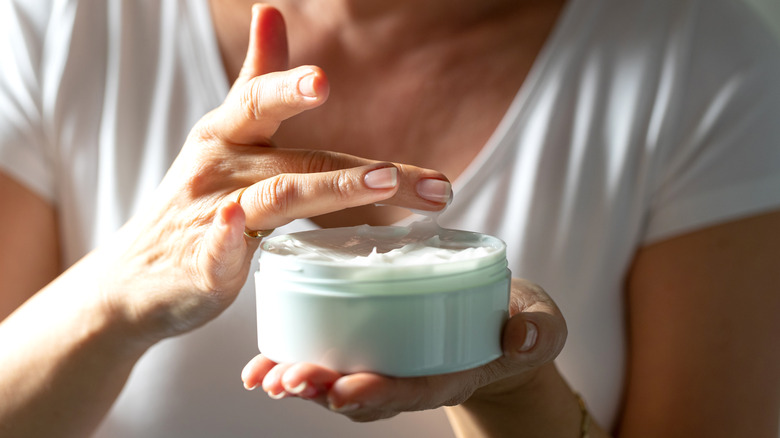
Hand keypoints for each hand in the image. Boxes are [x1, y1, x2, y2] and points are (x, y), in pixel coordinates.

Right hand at [96, 5, 450, 342]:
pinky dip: (228, 237)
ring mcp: (208, 216)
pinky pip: (217, 248)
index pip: (260, 104)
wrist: (139, 275)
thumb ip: (254, 80)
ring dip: (329, 189)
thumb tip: (269, 10)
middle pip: (296, 161)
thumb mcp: (223, 135)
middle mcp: (219, 168)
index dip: (288, 88)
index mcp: (227, 136)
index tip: (322, 80)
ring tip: (382, 184)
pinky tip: (237, 223)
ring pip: (276, 198)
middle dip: (356, 168)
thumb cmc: (196, 200)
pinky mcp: (202, 264)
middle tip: (400, 172)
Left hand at [242, 278, 566, 421]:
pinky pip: (334, 361)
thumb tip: (523, 337)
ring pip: (342, 383)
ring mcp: (392, 366)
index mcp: (453, 372)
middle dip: (324, 390)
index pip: (414, 389)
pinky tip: (263, 362)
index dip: (381, 393)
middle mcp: (414, 377)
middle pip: (365, 395)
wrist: (504, 327)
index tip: (344, 390)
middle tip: (286, 381)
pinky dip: (298, 362)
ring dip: (302, 382)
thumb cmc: (519, 322)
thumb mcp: (540, 322)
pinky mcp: (374, 346)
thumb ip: (538, 330)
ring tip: (265, 376)